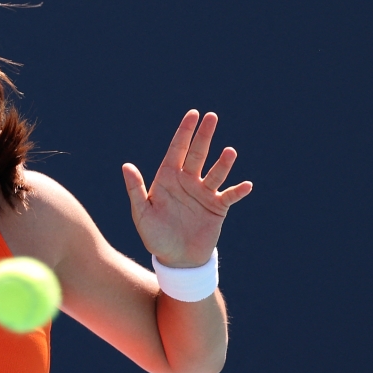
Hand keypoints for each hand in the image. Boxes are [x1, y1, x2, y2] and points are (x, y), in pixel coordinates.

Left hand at [122, 110, 251, 267]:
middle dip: (204, 136)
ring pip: (215, 172)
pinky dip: (238, 190)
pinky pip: (230, 196)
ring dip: (223, 163)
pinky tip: (246, 185)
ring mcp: (204, 193)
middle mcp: (187, 181)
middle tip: (212, 116)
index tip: (193, 114)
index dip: (184, 132)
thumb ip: (135, 190)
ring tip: (229, 152)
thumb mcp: (142, 214)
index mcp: (168, 178)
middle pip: (197, 154)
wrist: (177, 259)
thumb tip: (126, 166)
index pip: (176, 150)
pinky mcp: (217, 207)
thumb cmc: (155, 236)